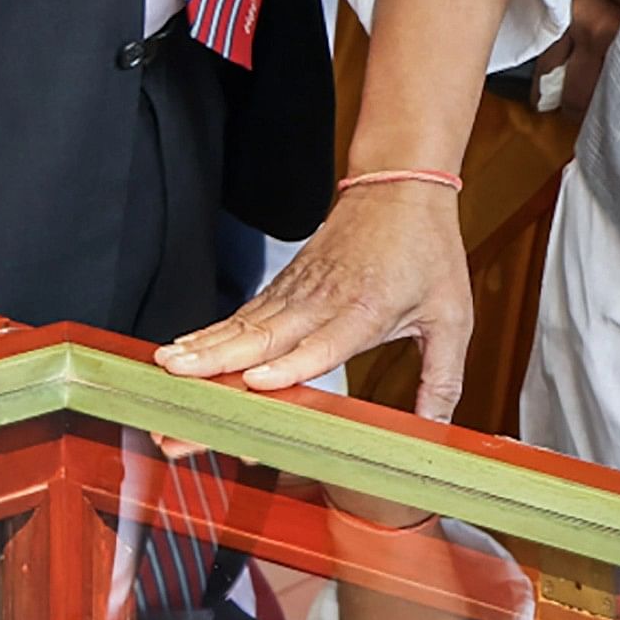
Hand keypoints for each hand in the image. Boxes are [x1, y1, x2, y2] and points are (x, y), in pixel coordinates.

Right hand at [158, 181, 472, 415]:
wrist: (401, 186)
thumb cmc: (427, 251)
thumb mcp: (452, 317)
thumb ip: (443, 378)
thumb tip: (439, 432)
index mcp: (368, 309)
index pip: (324, 342)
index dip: (292, 363)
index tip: (258, 381)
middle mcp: (325, 299)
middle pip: (268, 335)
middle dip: (221, 362)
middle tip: (180, 382)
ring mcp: (299, 290)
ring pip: (246, 323)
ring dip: (205, 346)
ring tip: (167, 367)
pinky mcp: (285, 284)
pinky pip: (245, 313)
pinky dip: (212, 331)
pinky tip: (183, 347)